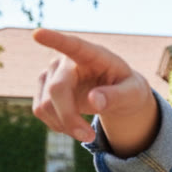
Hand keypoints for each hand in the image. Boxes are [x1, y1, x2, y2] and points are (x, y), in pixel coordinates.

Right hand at [32, 29, 158, 156]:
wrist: (119, 94)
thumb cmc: (128, 88)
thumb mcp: (133, 93)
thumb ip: (117, 96)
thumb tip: (94, 100)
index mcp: (93, 55)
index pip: (72, 45)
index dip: (55, 40)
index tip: (38, 34)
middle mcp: (67, 61)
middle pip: (56, 90)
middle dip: (69, 118)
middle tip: (89, 137)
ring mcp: (52, 73)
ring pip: (44, 104)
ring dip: (64, 125)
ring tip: (86, 133)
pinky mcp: (44, 87)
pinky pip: (40, 110)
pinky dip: (57, 124)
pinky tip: (74, 126)